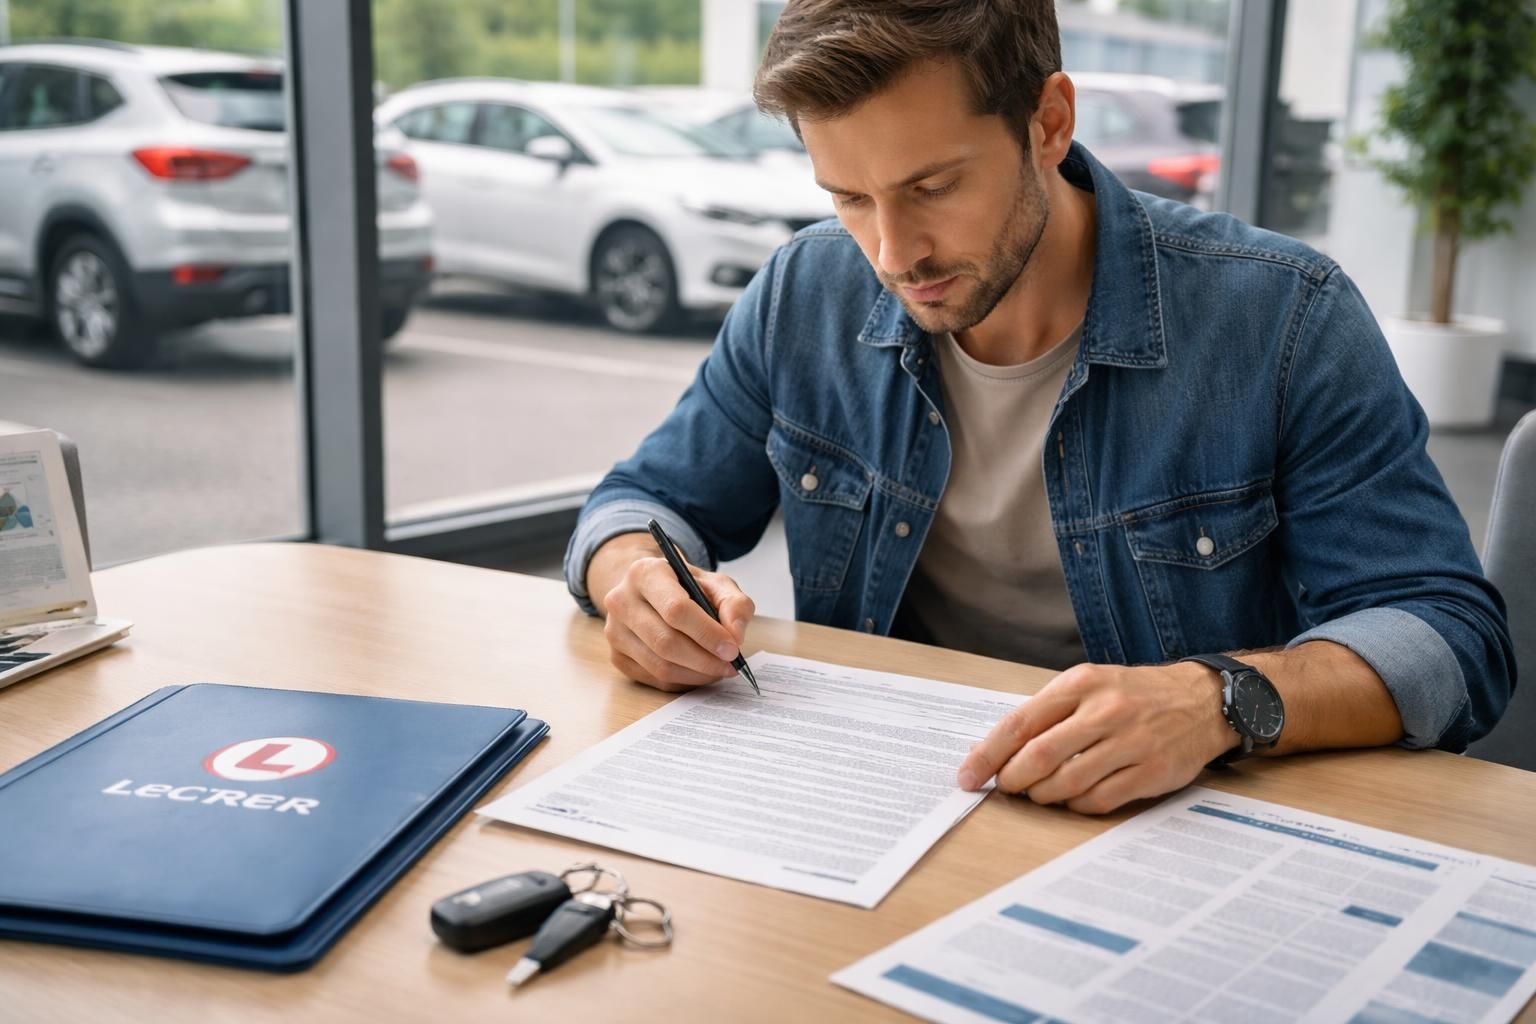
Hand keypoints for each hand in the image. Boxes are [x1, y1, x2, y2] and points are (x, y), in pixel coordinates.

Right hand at [590, 534, 755, 692]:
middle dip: (704, 659)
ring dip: (696, 674)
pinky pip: (654, 679)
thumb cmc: (685, 587)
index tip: (732, 649)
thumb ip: (734, 604)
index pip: (675, 609)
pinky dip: (683, 681)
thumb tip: (735, 636)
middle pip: (665, 642)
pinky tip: (699, 672)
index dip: (707, 633)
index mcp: (645, 573)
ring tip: (719, 669)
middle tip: (730, 665)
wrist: (650, 592)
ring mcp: (614, 631)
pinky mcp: (617, 656)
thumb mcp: (715, 584)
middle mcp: (621, 601)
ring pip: (659, 666)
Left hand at [956, 662, 1238, 814]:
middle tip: (1006, 788)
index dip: (988, 755)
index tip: (968, 776)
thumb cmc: (1133, 695)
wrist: (1202, 699)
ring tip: (1040, 793)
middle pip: (1039, 756)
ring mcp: (1131, 742)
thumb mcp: (1089, 685)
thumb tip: (990, 751)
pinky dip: (1076, 804)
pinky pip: (1099, 799)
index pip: (1020, 723)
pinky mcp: (1152, 771)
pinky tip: (1073, 797)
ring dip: (1043, 795)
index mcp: (1081, 683)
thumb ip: (1044, 714)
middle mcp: (1105, 710)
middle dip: (1012, 779)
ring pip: (1066, 782)